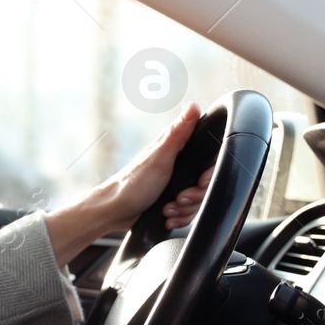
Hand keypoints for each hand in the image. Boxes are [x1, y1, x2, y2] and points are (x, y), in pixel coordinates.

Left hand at [43, 102, 213, 267]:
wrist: (114, 210)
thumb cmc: (134, 183)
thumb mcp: (160, 156)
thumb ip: (179, 132)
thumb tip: (194, 106)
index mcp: (176, 150)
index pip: (209, 160)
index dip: (209, 174)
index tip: (199, 182)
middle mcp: (178, 166)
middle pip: (205, 184)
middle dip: (193, 197)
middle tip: (178, 198)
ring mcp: (175, 185)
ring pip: (197, 201)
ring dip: (184, 210)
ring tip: (167, 209)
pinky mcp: (171, 201)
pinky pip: (187, 213)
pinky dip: (178, 218)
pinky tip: (166, 216)